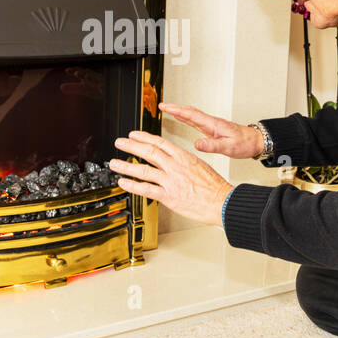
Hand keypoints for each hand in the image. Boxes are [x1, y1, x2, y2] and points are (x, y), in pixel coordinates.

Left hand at [111, 131, 232, 226]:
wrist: (223, 202)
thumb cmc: (215, 188)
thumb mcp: (200, 166)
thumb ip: (184, 163)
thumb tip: (174, 160)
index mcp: (184, 157)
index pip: (160, 143)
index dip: (144, 137)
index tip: (134, 135)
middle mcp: (176, 167)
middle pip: (149, 152)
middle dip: (131, 146)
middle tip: (119, 142)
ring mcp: (171, 181)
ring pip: (144, 170)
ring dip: (126, 166)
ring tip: (114, 163)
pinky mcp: (169, 196)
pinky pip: (146, 190)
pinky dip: (132, 185)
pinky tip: (123, 183)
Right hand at [158, 102, 262, 159]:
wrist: (255, 141)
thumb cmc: (245, 144)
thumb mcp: (228, 147)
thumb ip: (212, 146)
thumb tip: (197, 144)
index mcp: (213, 125)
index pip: (191, 114)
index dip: (177, 110)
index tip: (165, 107)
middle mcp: (211, 122)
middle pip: (190, 111)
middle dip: (175, 108)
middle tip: (162, 105)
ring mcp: (211, 125)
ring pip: (192, 115)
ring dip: (179, 111)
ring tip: (167, 109)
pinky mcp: (213, 129)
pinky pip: (196, 120)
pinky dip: (186, 117)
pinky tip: (182, 118)